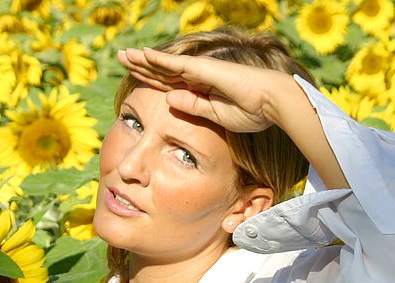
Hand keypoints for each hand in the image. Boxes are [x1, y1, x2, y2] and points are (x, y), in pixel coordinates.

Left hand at [117, 47, 290, 133]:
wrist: (272, 104)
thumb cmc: (252, 112)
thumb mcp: (214, 115)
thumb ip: (192, 107)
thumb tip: (168, 100)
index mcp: (201, 90)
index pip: (169, 84)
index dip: (150, 79)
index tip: (134, 77)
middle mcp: (198, 77)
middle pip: (162, 71)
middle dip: (140, 65)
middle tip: (121, 57)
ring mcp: (200, 71)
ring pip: (164, 65)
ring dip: (143, 59)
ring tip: (124, 54)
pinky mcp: (204, 70)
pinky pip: (176, 64)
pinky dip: (158, 59)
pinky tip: (142, 54)